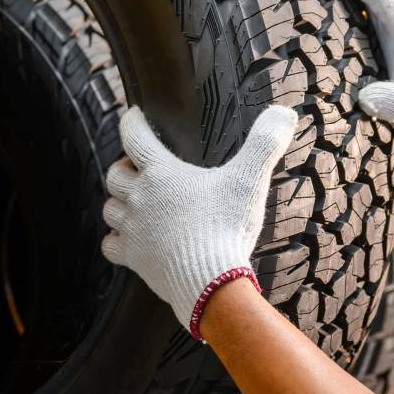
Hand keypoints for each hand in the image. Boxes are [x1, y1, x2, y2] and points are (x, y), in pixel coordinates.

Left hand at [101, 105, 296, 338]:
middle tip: (138, 167)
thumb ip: (265, 144)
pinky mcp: (134, 258)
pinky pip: (110, 245)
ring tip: (134, 201)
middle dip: (123, 167)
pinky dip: (115, 240)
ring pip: (109, 208)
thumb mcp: (249, 180)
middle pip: (114, 175)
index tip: (133, 117)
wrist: (211, 281)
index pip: (134, 138)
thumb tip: (284, 112)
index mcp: (162, 174)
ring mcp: (134, 230)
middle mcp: (140, 198)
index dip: (131, 123)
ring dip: (118, 202)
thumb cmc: (227, 226)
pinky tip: (128, 239)